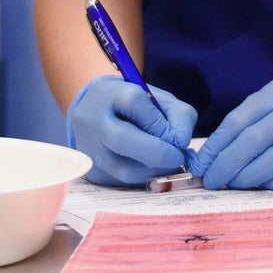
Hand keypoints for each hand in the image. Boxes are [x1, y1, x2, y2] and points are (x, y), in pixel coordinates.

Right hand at [67, 76, 197, 185]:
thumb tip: (181, 142)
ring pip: (122, 167)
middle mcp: (95, 120)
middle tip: (179, 157)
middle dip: (158, 153)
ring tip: (168, 163)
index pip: (136, 104)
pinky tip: (155, 168)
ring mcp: (91, 146)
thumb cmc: (133, 103)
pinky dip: (145, 176)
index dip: (162, 125)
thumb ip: (178, 114)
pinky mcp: (94, 168)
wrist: (94, 110)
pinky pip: (122, 179)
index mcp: (112, 93)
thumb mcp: (159, 97)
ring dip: (154, 170)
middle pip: (123, 139)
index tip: (180, 138)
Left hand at [187, 76, 272, 190]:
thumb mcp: (272, 106)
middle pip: (253, 140)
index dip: (215, 146)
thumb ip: (244, 125)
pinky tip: (257, 187)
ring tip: (230, 184)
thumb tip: (207, 158)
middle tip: (211, 180)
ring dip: (245, 178)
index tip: (201, 164)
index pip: (239, 120)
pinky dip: (269, 185)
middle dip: (226, 164)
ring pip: (272, 162)